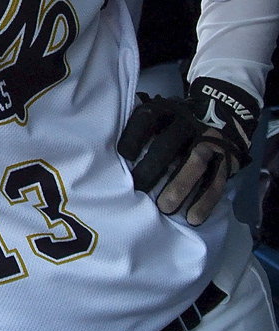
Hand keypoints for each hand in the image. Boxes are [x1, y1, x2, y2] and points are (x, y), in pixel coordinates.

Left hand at [117, 78, 258, 224]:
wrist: (224, 116)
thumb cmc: (173, 126)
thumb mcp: (158, 119)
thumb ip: (137, 131)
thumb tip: (104, 151)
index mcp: (165, 111)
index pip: (146, 118)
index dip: (134, 136)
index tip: (124, 156)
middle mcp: (187, 123)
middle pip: (169, 144)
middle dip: (152, 168)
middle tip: (138, 189)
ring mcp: (208, 141)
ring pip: (196, 161)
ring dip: (180, 185)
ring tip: (164, 208)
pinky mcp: (225, 160)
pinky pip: (217, 182)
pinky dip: (205, 201)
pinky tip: (193, 218)